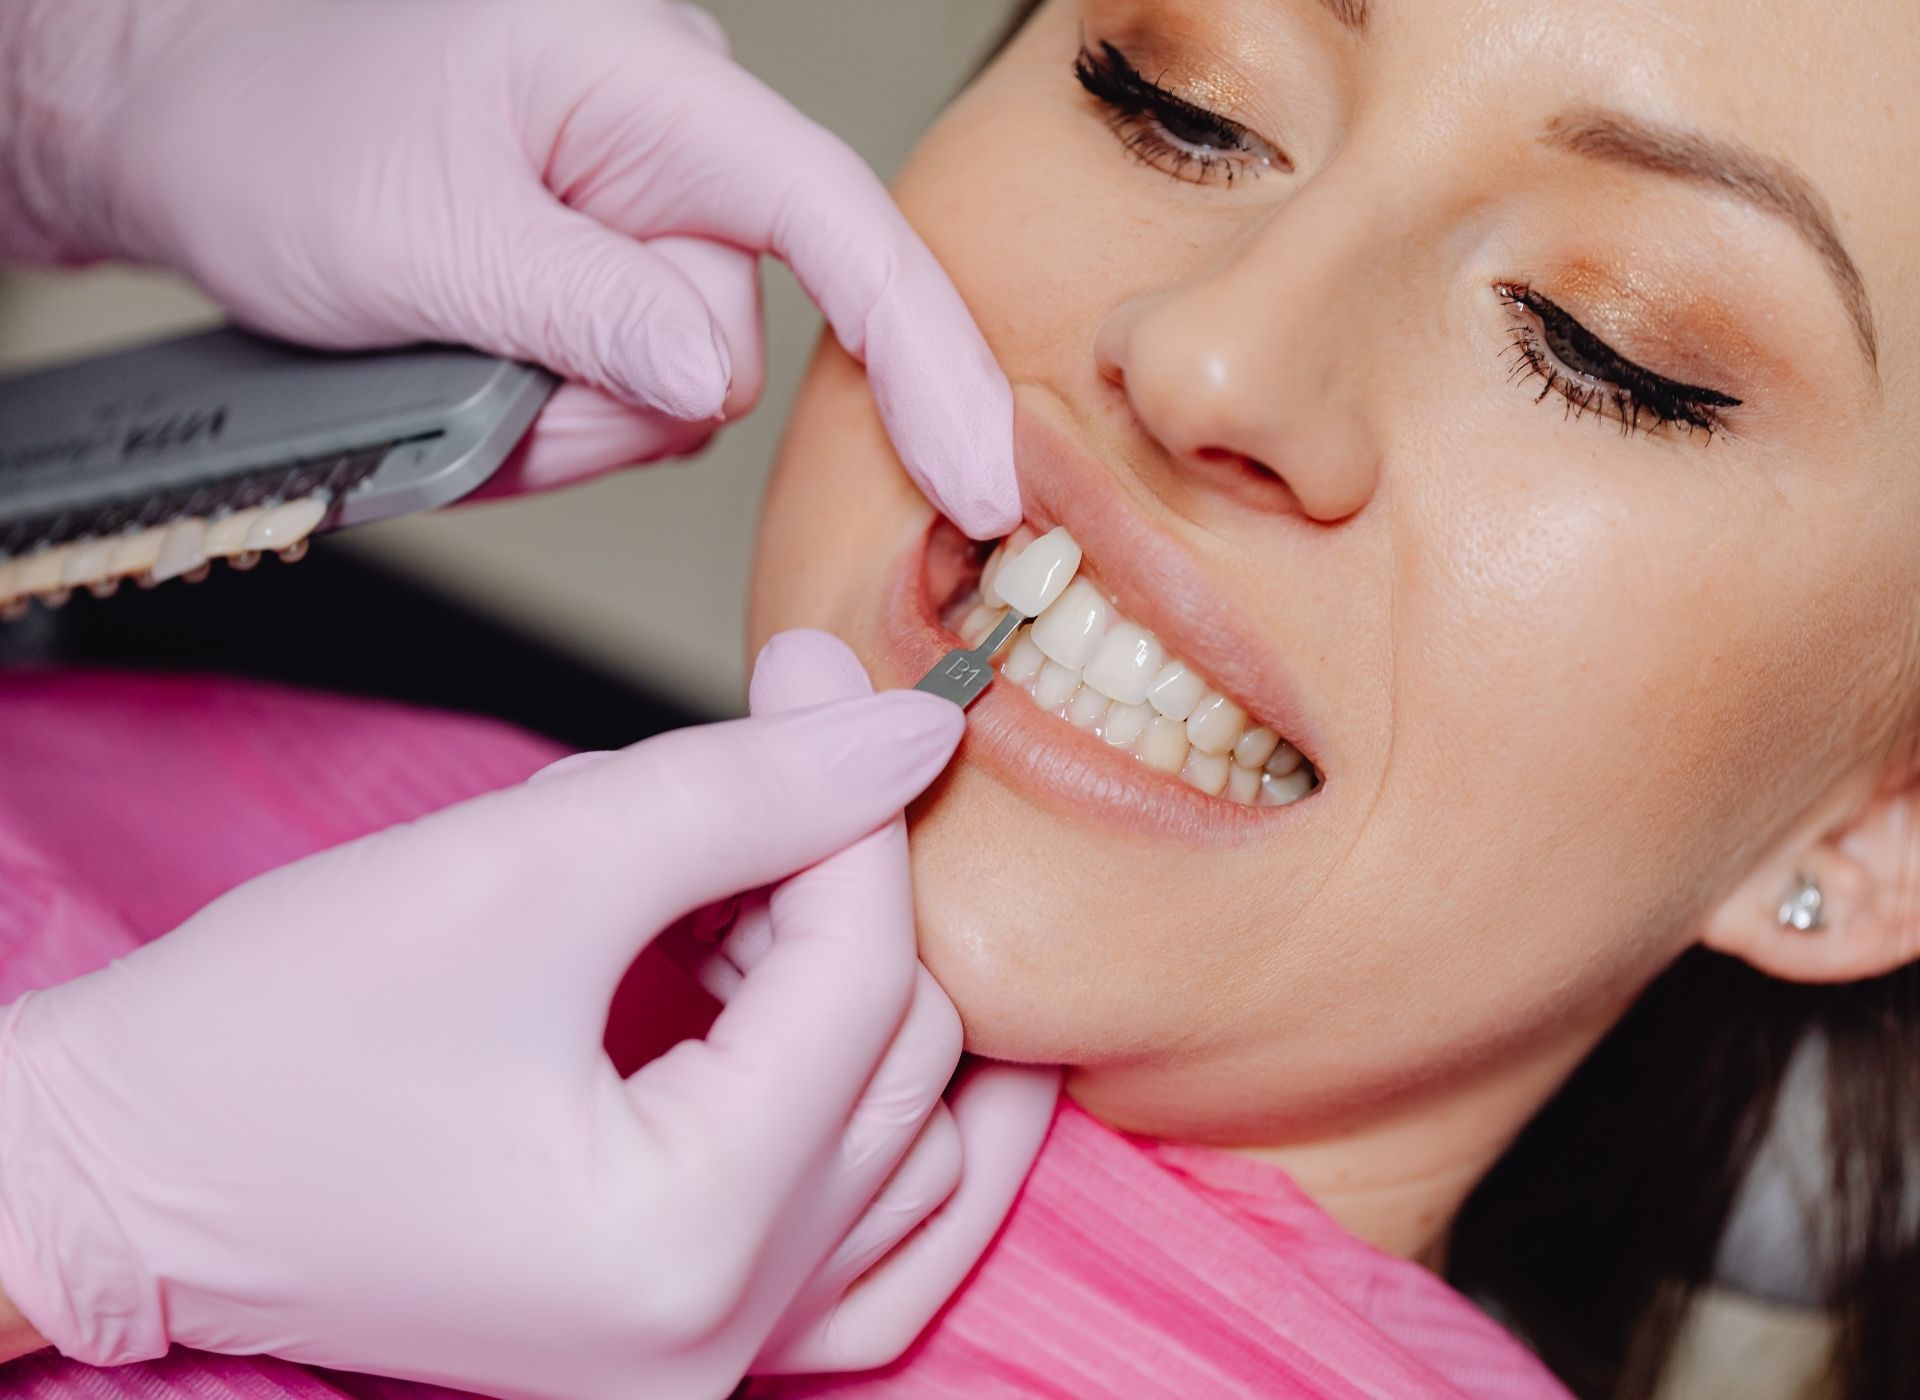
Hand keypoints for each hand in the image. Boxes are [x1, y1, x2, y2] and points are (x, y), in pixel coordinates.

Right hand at [0, 653, 1039, 1396]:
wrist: (118, 1174)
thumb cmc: (270, 1033)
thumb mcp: (523, 867)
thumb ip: (741, 791)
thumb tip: (906, 736)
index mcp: (685, 1238)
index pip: (862, 983)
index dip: (853, 810)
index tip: (823, 686)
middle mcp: (717, 1337)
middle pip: (900, 1067)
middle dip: (842, 897)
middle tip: (764, 778)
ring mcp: (702, 1363)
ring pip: (908, 1159)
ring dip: (855, 1001)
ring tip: (744, 897)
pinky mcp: (672, 1344)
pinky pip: (861, 1256)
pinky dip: (864, 1123)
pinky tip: (821, 1014)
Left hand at [4, 0, 1017, 535]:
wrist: (177, 116)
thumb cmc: (270, 120)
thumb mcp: (416, 230)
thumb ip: (582, 307)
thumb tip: (710, 382)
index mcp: (655, 90)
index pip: (838, 228)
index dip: (922, 358)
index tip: (978, 482)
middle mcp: (677, 150)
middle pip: (733, 346)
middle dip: (607, 404)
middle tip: (480, 377)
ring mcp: (643, 215)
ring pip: (670, 392)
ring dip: (560, 419)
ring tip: (449, 357)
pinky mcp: (610, 273)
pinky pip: (621, 393)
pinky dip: (544, 418)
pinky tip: (468, 370)